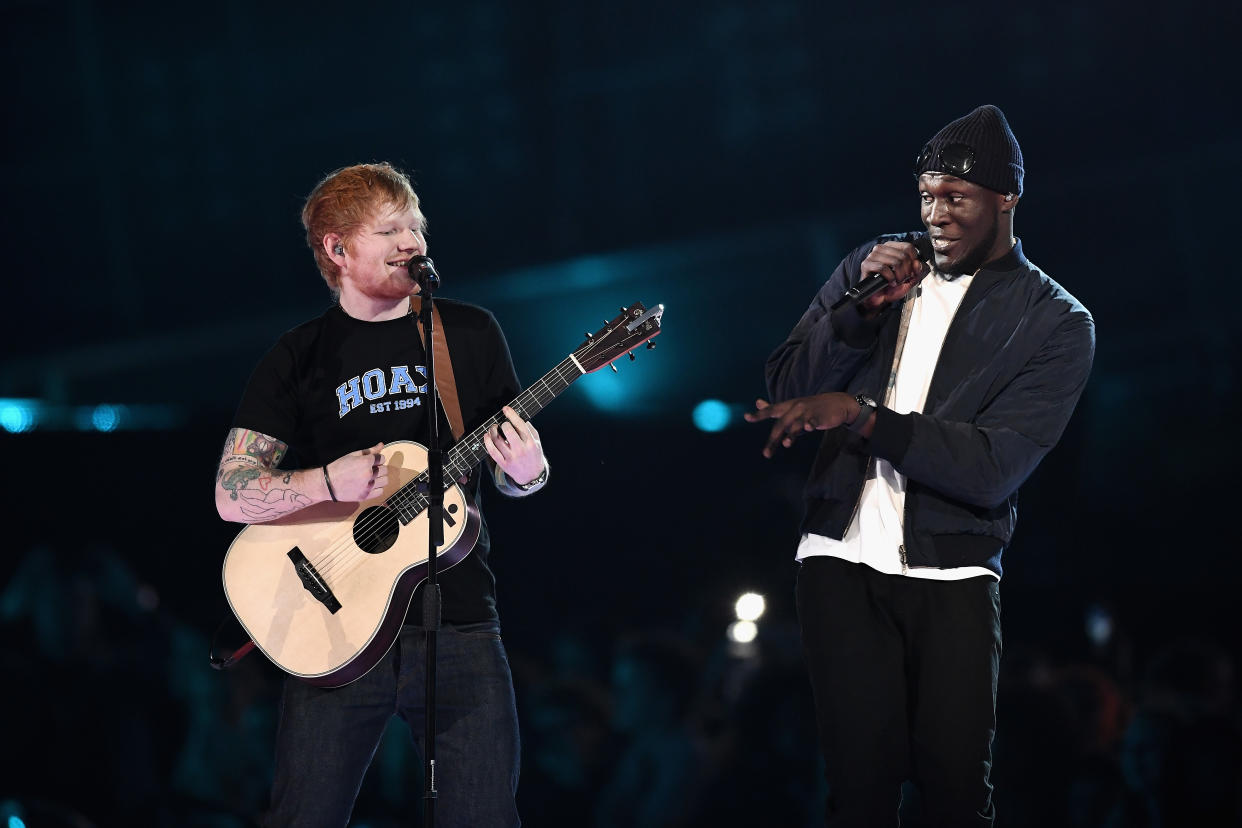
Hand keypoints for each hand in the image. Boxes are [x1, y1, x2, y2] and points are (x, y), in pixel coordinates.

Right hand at [324, 442, 388, 500]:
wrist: (327, 483)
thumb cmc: (338, 467)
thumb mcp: (352, 455)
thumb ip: (369, 450)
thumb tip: (381, 445)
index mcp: (365, 462)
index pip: (382, 458)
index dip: (377, 459)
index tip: (372, 461)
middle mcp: (368, 474)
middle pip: (385, 469)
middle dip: (379, 468)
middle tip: (370, 469)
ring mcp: (367, 486)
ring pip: (385, 480)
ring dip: (380, 478)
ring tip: (371, 477)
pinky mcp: (365, 496)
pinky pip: (380, 491)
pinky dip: (377, 488)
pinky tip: (370, 485)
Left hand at [484, 406, 544, 485]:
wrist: (531, 476)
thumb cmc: (533, 455)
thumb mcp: (537, 442)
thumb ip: (530, 430)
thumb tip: (520, 418)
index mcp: (530, 442)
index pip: (520, 425)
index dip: (511, 414)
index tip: (505, 409)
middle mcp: (521, 449)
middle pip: (508, 431)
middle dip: (503, 424)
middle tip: (502, 424)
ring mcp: (511, 457)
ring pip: (497, 440)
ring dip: (492, 431)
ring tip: (493, 428)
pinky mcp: (504, 464)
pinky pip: (492, 451)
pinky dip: (487, 442)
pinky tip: (487, 436)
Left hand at [744, 394, 859, 457]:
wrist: (837, 402)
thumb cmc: (810, 406)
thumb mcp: (792, 406)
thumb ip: (774, 408)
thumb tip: (757, 402)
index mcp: (788, 406)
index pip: (771, 410)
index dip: (759, 414)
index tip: (747, 418)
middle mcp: (796, 408)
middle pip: (782, 423)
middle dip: (773, 439)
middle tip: (766, 454)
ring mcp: (808, 412)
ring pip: (797, 424)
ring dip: (791, 434)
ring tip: (786, 444)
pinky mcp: (819, 417)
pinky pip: (814, 421)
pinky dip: (811, 424)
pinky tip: (808, 429)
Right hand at [858, 241, 927, 309]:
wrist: (879, 299)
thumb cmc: (891, 287)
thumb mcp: (909, 279)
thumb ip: (917, 271)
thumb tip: (917, 264)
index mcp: (891, 247)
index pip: (908, 247)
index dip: (914, 260)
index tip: (912, 271)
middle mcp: (881, 249)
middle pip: (903, 255)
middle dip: (907, 271)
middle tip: (903, 279)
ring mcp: (872, 256)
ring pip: (895, 261)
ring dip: (899, 275)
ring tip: (896, 281)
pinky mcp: (866, 265)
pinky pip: (883, 268)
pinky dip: (890, 277)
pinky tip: (890, 282)